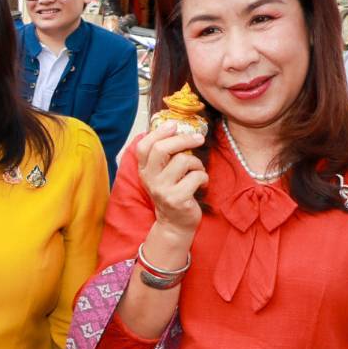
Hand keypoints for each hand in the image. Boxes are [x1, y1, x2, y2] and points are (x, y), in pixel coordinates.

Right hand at [135, 123, 208, 238]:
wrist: (175, 223)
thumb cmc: (173, 193)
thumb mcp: (162, 174)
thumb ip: (164, 156)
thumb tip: (176, 129)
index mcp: (144, 170)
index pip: (144, 146)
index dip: (159, 132)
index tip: (174, 125)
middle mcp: (150, 179)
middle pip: (162, 149)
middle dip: (184, 140)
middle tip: (198, 138)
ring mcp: (162, 190)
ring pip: (183, 161)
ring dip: (197, 163)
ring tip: (198, 171)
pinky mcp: (177, 199)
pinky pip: (196, 177)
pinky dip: (204, 177)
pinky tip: (201, 184)